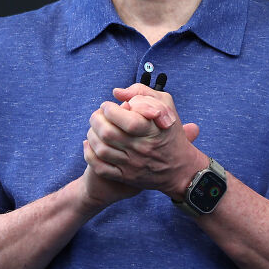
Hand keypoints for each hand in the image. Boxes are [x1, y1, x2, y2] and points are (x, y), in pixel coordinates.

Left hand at [84, 84, 205, 199]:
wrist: (179, 168)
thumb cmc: (170, 131)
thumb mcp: (165, 105)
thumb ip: (142, 92)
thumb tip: (117, 93)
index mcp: (153, 131)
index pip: (128, 121)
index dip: (111, 110)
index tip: (108, 105)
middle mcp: (142, 149)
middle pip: (109, 134)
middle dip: (97, 120)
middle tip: (98, 114)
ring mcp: (132, 165)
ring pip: (102, 150)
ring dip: (92, 135)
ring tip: (95, 127)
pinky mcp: (125, 176)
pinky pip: (101, 168)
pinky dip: (90, 155)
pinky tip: (89, 144)